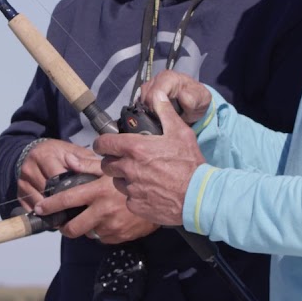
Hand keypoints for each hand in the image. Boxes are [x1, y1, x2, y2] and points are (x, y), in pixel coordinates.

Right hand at [16, 139, 95, 212]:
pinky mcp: (18, 192)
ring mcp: (22, 182)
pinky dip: (42, 215)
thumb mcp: (73, 151)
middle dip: (62, 203)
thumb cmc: (58, 153)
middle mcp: (29, 168)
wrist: (35, 152)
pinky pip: (30, 209)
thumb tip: (99, 170)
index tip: (82, 199)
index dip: (70, 190)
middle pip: (47, 192)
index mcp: (44, 156)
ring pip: (38, 203)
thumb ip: (86, 160)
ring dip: (52, 212)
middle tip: (77, 212)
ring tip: (67, 217)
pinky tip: (54, 215)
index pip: (57, 178)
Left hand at [29, 150, 156, 243]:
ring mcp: (112, 226)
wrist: (163, 196)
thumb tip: (68, 160)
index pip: (66, 200)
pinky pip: (104, 238)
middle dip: (64, 228)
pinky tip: (108, 221)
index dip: (50, 206)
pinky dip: (102, 231)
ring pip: (89, 233)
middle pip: (73, 228)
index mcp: (97, 192)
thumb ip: (88, 165)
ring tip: (93, 216)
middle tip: (62, 224)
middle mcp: (103, 211)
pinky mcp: (121, 237)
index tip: (39, 209)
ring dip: (87, 227)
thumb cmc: (136, 178)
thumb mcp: (112, 168)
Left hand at [89, 93, 206, 226]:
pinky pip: (129, 199)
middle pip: (106, 164)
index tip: (106, 145)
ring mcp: (131, 189)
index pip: (103, 144)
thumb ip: (165, 112)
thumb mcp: (180, 132)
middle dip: (113, 161)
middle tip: (126, 160)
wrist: (199, 196)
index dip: (102, 144)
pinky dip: (135, 196)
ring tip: (140, 176)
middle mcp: (129, 168)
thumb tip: (157, 94)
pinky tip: (149, 192)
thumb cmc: (190, 163)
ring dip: (124, 179)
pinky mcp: (136, 206)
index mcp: (135, 148)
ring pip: (117, 182)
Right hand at [139, 70, 211, 124]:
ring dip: (149, 111)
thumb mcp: (201, 99)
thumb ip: (192, 99)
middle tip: (163, 119)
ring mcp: (150, 85)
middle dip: (153, 110)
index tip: (164, 118)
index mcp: (169, 77)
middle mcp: (157, 79)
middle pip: (145, 97)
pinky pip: (140, 103)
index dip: (158, 107)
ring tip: (160, 117)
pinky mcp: (146, 93)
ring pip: (141, 100)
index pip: (154, 93)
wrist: (196, 102)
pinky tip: (155, 115)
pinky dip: (146, 110)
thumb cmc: (198, 99)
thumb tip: (181, 96)